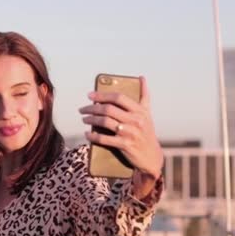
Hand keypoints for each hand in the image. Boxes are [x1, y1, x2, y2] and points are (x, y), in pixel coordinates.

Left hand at [79, 76, 163, 194]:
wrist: (152, 157)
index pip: (118, 97)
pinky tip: (87, 134)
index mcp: (140, 111)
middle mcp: (136, 120)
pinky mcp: (125, 145)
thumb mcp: (147, 114)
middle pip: (108, 109)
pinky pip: (104, 139)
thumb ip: (144, 96)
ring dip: (91, 120)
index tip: (90, 95)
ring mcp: (130, 133)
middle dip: (92, 108)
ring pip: (105, 122)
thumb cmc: (147, 132)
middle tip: (82, 109)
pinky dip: (93, 136)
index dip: (102, 95)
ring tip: (84, 119)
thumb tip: (141, 78)